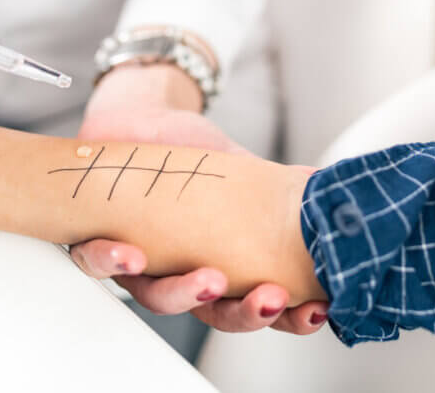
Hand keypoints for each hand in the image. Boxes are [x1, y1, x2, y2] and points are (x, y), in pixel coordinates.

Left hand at [73, 63, 329, 334]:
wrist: (143, 118)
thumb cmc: (193, 155)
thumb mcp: (245, 172)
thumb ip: (284, 188)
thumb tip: (337, 189)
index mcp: (225, 264)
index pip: (260, 305)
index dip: (289, 317)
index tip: (315, 310)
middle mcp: (181, 273)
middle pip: (214, 313)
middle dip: (244, 313)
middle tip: (268, 299)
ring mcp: (142, 261)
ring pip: (159, 298)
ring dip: (184, 295)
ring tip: (209, 278)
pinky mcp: (99, 236)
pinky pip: (96, 261)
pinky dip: (112, 261)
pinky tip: (131, 253)